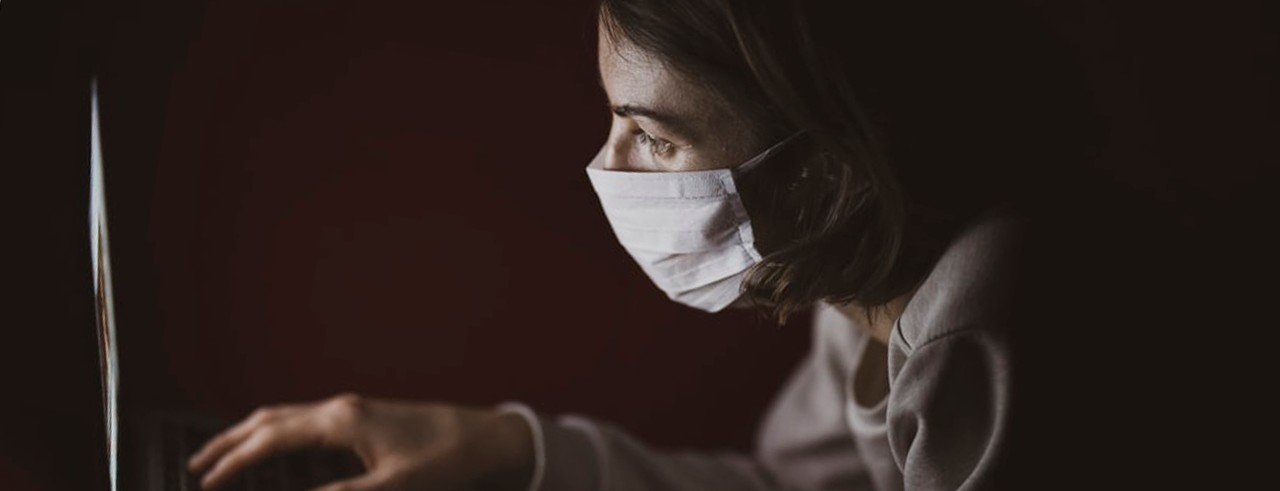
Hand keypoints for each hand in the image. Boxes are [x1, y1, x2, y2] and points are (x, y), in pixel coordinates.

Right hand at [187, 394, 533, 490]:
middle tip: (195, 466)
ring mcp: (352, 410)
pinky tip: (277, 451)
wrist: (486, 437)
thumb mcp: (392, 487)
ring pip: (286, 416)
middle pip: (269, 420)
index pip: (271, 440)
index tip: (206, 483)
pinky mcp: (364, 417)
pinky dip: (279, 434)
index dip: (234, 463)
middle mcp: (341, 409)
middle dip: (229, 442)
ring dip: (252, 434)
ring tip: (225, 455)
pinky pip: (306, 422)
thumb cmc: (446, 460)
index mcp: (341, 422)